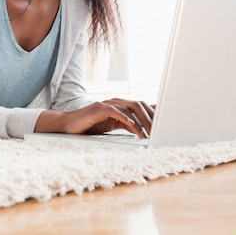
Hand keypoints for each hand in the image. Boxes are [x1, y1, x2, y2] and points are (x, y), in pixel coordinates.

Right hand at [34, 98, 155, 137]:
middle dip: (151, 117)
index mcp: (119, 106)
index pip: (140, 106)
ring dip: (142, 119)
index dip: (154, 111)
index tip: (166, 119)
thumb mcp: (112, 126)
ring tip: (150, 131)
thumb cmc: (89, 127)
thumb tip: (142, 130)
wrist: (68, 125)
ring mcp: (106, 104)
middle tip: (159, 129)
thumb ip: (126, 125)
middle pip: (139, 104)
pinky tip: (134, 127)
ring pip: (130, 107)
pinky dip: (126, 119)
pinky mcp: (98, 109)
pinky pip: (116, 112)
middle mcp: (114, 102)